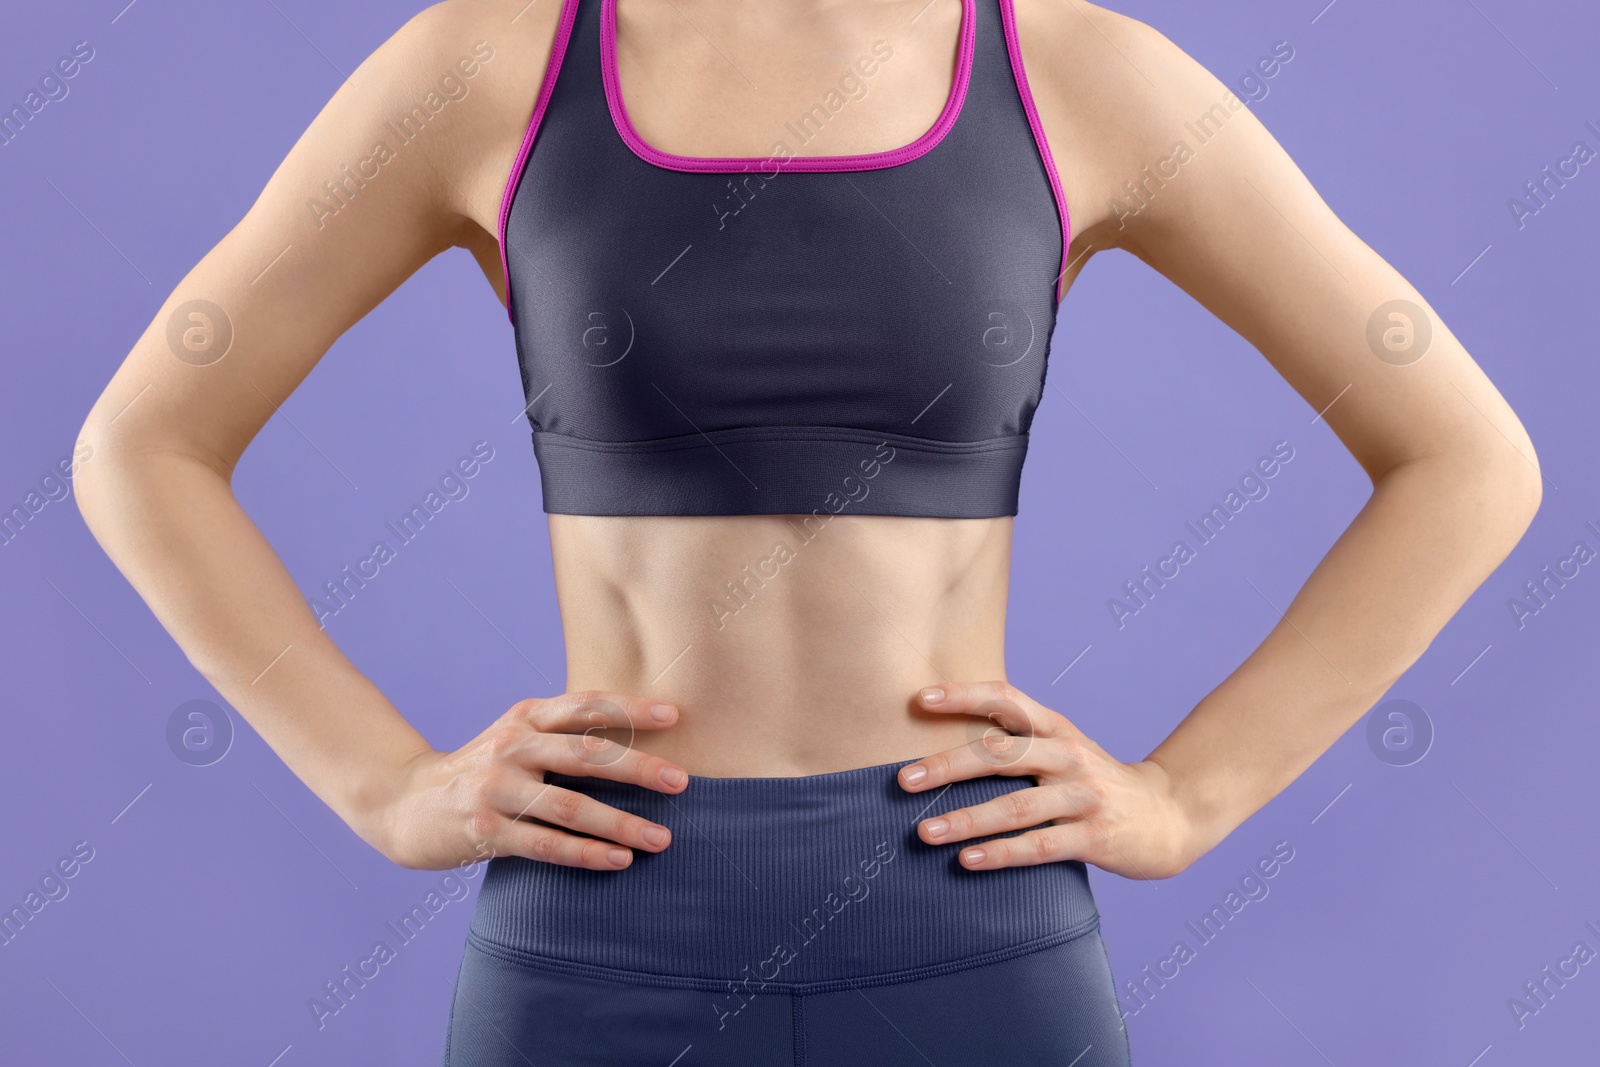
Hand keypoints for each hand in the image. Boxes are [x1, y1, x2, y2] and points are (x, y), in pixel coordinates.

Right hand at [374, 691, 687, 871]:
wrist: (405, 803)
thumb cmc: (481, 771)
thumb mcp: (516, 738)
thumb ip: (563, 734)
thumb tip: (640, 742)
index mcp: (525, 717)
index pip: (585, 705)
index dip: (631, 709)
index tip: (674, 717)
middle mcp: (512, 746)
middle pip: (586, 753)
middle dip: (639, 768)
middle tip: (681, 782)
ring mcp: (496, 789)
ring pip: (571, 806)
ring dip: (622, 824)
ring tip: (661, 838)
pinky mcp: (486, 831)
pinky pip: (546, 844)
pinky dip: (587, 854)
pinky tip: (620, 860)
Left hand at [897, 681, 1199, 878]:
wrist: (1168, 816)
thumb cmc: (1093, 783)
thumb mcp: (1062, 749)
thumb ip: (1014, 742)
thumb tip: (939, 744)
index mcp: (1056, 728)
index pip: (1006, 699)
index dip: (963, 695)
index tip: (919, 699)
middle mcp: (1068, 755)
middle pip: (1002, 754)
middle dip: (949, 765)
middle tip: (903, 780)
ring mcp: (1084, 796)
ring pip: (1016, 806)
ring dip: (966, 819)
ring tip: (925, 831)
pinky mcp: (1095, 836)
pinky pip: (1041, 846)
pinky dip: (1002, 853)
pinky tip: (968, 861)